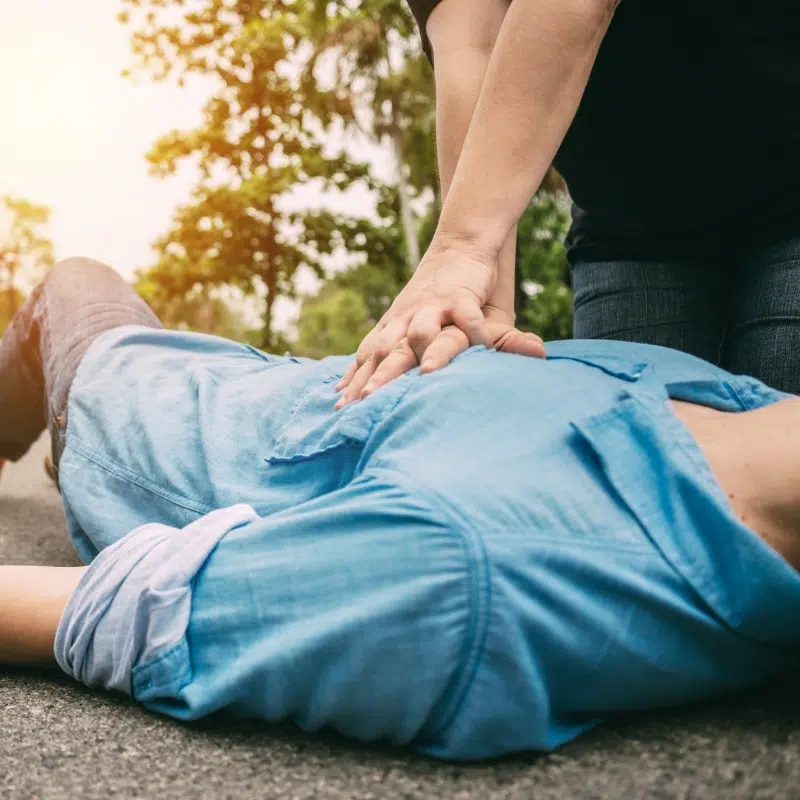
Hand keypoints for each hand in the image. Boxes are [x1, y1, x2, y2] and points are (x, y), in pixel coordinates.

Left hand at [336, 244, 497, 406]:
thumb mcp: (399, 323)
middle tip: (367, 399)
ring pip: (421, 332)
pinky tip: (480, 348)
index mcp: (391, 327)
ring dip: (421, 352)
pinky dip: (474, 332)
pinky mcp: (462, 297)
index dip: (355, 381)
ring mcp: (433, 307)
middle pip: (387, 349)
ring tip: (423, 375)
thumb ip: (378, 353)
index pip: (367, 357)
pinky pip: (467, 317)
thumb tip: (341, 386)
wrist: (457, 246)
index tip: (341, 408)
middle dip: (377, 375)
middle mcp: (406, 318)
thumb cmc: (429, 295)